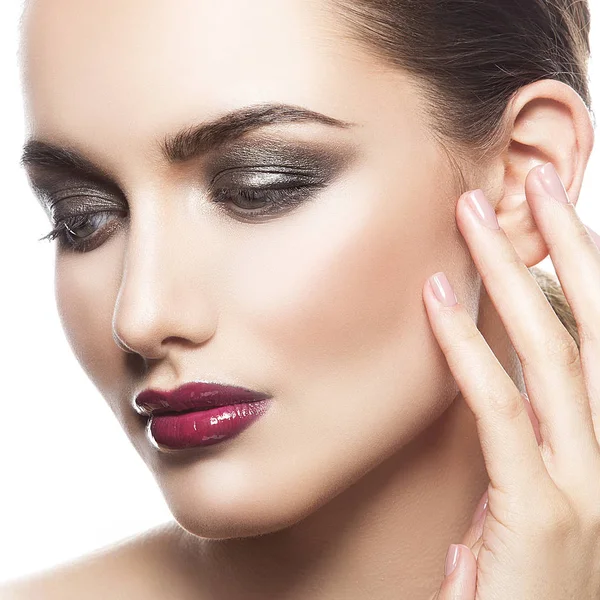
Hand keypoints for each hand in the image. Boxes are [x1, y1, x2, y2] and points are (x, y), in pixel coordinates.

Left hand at [424, 162, 599, 598]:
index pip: (598, 340)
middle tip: (533, 179)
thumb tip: (497, 458)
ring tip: (478, 210)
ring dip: (513, 271)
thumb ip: (521, 482)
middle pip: (590, 326)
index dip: (582, 271)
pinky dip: (467, 347)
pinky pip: (500, 408)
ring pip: (550, 350)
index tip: (547, 218)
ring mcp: (584, 483)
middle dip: (565, 245)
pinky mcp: (540, 513)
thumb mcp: (527, 524)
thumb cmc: (529, 598)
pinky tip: (439, 297)